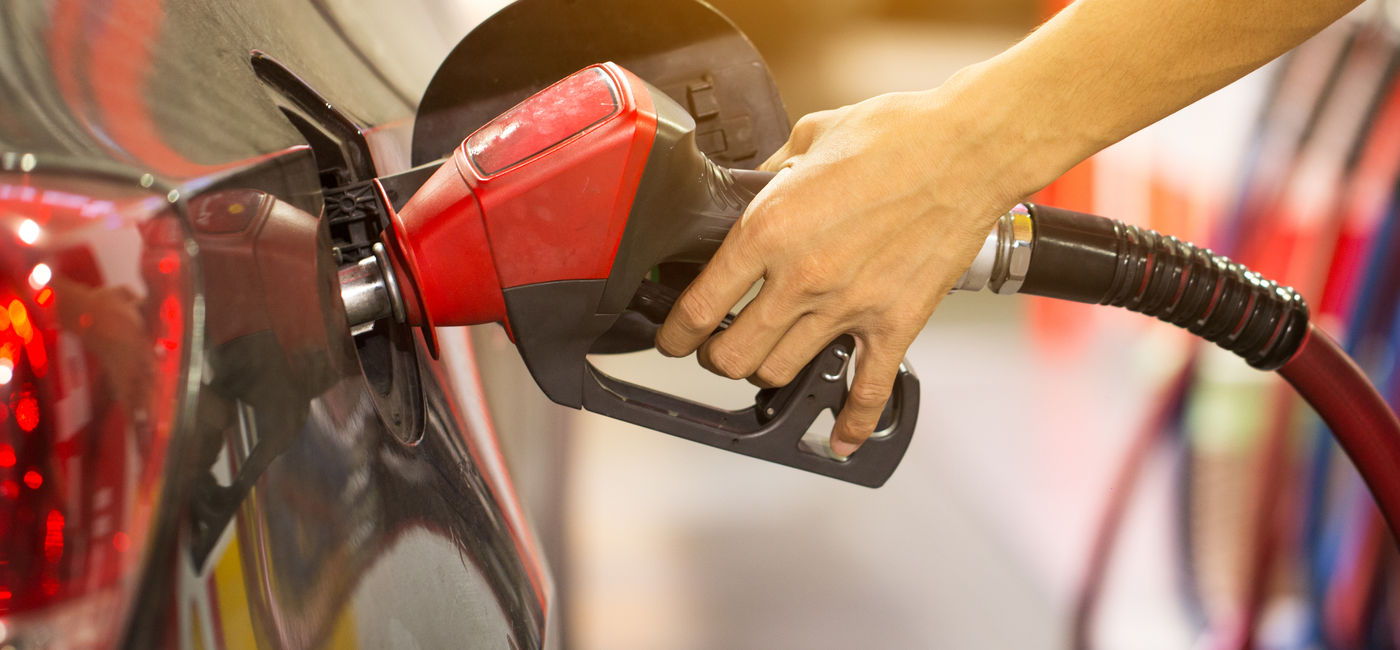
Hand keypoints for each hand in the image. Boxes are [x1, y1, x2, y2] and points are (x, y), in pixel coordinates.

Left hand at [657, 79, 1030, 457]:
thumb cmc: (896, 135)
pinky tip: (841, 440)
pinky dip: (853, 424)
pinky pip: (867, 392)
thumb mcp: (809, 137)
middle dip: (716, 357)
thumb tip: (757, 188)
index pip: (699, 305)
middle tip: (717, 348)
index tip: (674, 337)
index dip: (676, 333)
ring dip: (767, 373)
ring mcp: (848, 307)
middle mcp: (801, 278)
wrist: (969, 149)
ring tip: (767, 360)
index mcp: (768, 229)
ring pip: (781, 374)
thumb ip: (773, 174)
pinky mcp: (894, 324)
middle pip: (733, 355)